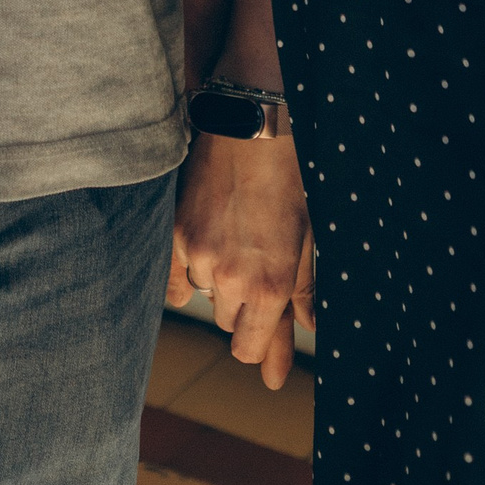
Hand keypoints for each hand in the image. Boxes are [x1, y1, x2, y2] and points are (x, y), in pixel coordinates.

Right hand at [169, 130, 314, 390]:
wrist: (251, 130)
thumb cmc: (288, 181)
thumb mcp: (306, 239)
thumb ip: (305, 292)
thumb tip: (309, 330)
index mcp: (269, 286)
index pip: (249, 349)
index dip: (260, 350)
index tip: (264, 354)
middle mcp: (231, 279)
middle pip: (229, 324)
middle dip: (244, 308)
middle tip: (256, 274)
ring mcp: (199, 257)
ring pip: (205, 296)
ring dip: (219, 285)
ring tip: (236, 246)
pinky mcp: (176, 234)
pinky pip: (175, 278)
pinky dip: (186, 276)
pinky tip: (196, 269)